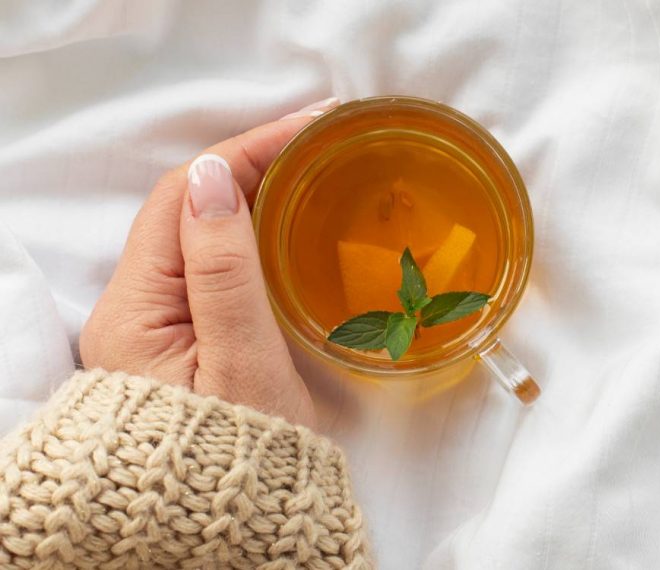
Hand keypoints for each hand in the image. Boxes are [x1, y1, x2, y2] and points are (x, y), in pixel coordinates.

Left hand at [80, 97, 339, 427]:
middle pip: (189, 207)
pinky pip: (213, 264)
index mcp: (138, 310)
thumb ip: (225, 268)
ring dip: (254, 193)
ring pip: (203, 233)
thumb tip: (213, 174)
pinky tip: (291, 225)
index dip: (245, 151)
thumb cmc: (241, 456)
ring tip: (314, 170)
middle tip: (322, 142)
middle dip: (253, 162)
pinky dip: (253, 232)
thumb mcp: (241, 361)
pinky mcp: (184, 340)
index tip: (310, 127)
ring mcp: (158, 325)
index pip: (185, 197)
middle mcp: (135, 309)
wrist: (229, 528)